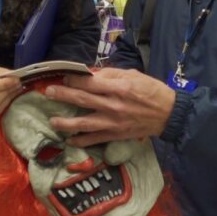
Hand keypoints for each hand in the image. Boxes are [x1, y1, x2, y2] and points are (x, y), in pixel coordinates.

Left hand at [45, 68, 175, 146]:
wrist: (168, 114)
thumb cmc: (152, 90)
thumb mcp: (133, 75)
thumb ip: (111, 74)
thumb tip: (90, 74)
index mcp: (119, 87)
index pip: (90, 83)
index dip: (74, 79)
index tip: (64, 77)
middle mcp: (113, 105)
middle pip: (82, 100)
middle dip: (63, 95)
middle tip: (48, 93)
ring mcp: (113, 123)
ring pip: (84, 123)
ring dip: (66, 123)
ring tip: (53, 121)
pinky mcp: (116, 135)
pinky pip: (95, 139)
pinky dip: (82, 141)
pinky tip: (70, 141)